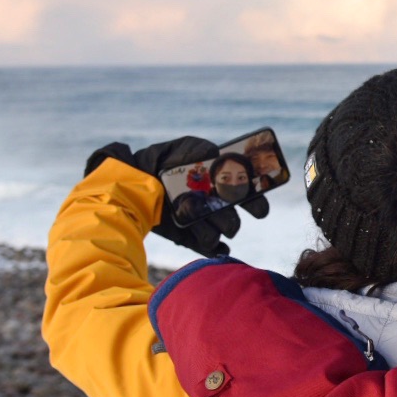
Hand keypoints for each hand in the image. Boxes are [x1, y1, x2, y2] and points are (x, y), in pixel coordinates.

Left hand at [86, 137, 268, 256]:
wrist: (137, 179)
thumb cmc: (165, 160)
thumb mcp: (185, 148)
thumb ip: (201, 148)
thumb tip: (215, 153)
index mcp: (220, 184)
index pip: (247, 195)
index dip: (256, 202)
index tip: (259, 208)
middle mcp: (214, 204)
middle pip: (233, 218)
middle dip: (232, 219)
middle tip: (224, 216)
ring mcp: (202, 221)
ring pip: (218, 232)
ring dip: (214, 229)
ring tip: (200, 221)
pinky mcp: (188, 235)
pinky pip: (208, 246)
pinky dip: (215, 248)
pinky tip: (216, 247)